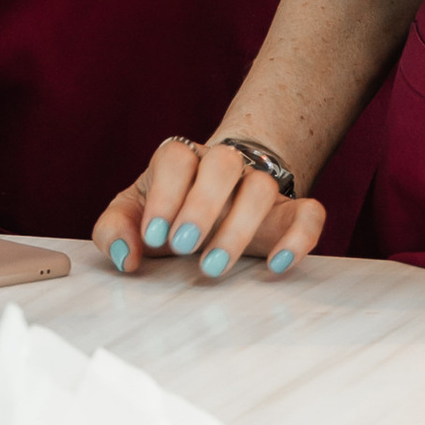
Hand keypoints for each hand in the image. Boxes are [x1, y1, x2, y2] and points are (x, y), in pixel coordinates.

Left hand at [93, 132, 325, 281]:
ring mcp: (260, 185)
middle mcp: (224, 165)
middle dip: (202, 206)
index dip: (165, 194)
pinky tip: (278, 265)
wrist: (213, 201)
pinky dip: (300, 236)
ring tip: (214, 266)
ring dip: (239, 227)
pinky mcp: (290, 211)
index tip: (153, 234)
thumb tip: (125, 257)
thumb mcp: (131, 215)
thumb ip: (114, 230)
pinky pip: (310, 213)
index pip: (177, 159)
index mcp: (182, 159)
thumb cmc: (166, 210)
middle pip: (223, 164)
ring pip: (262, 187)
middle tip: (183, 246)